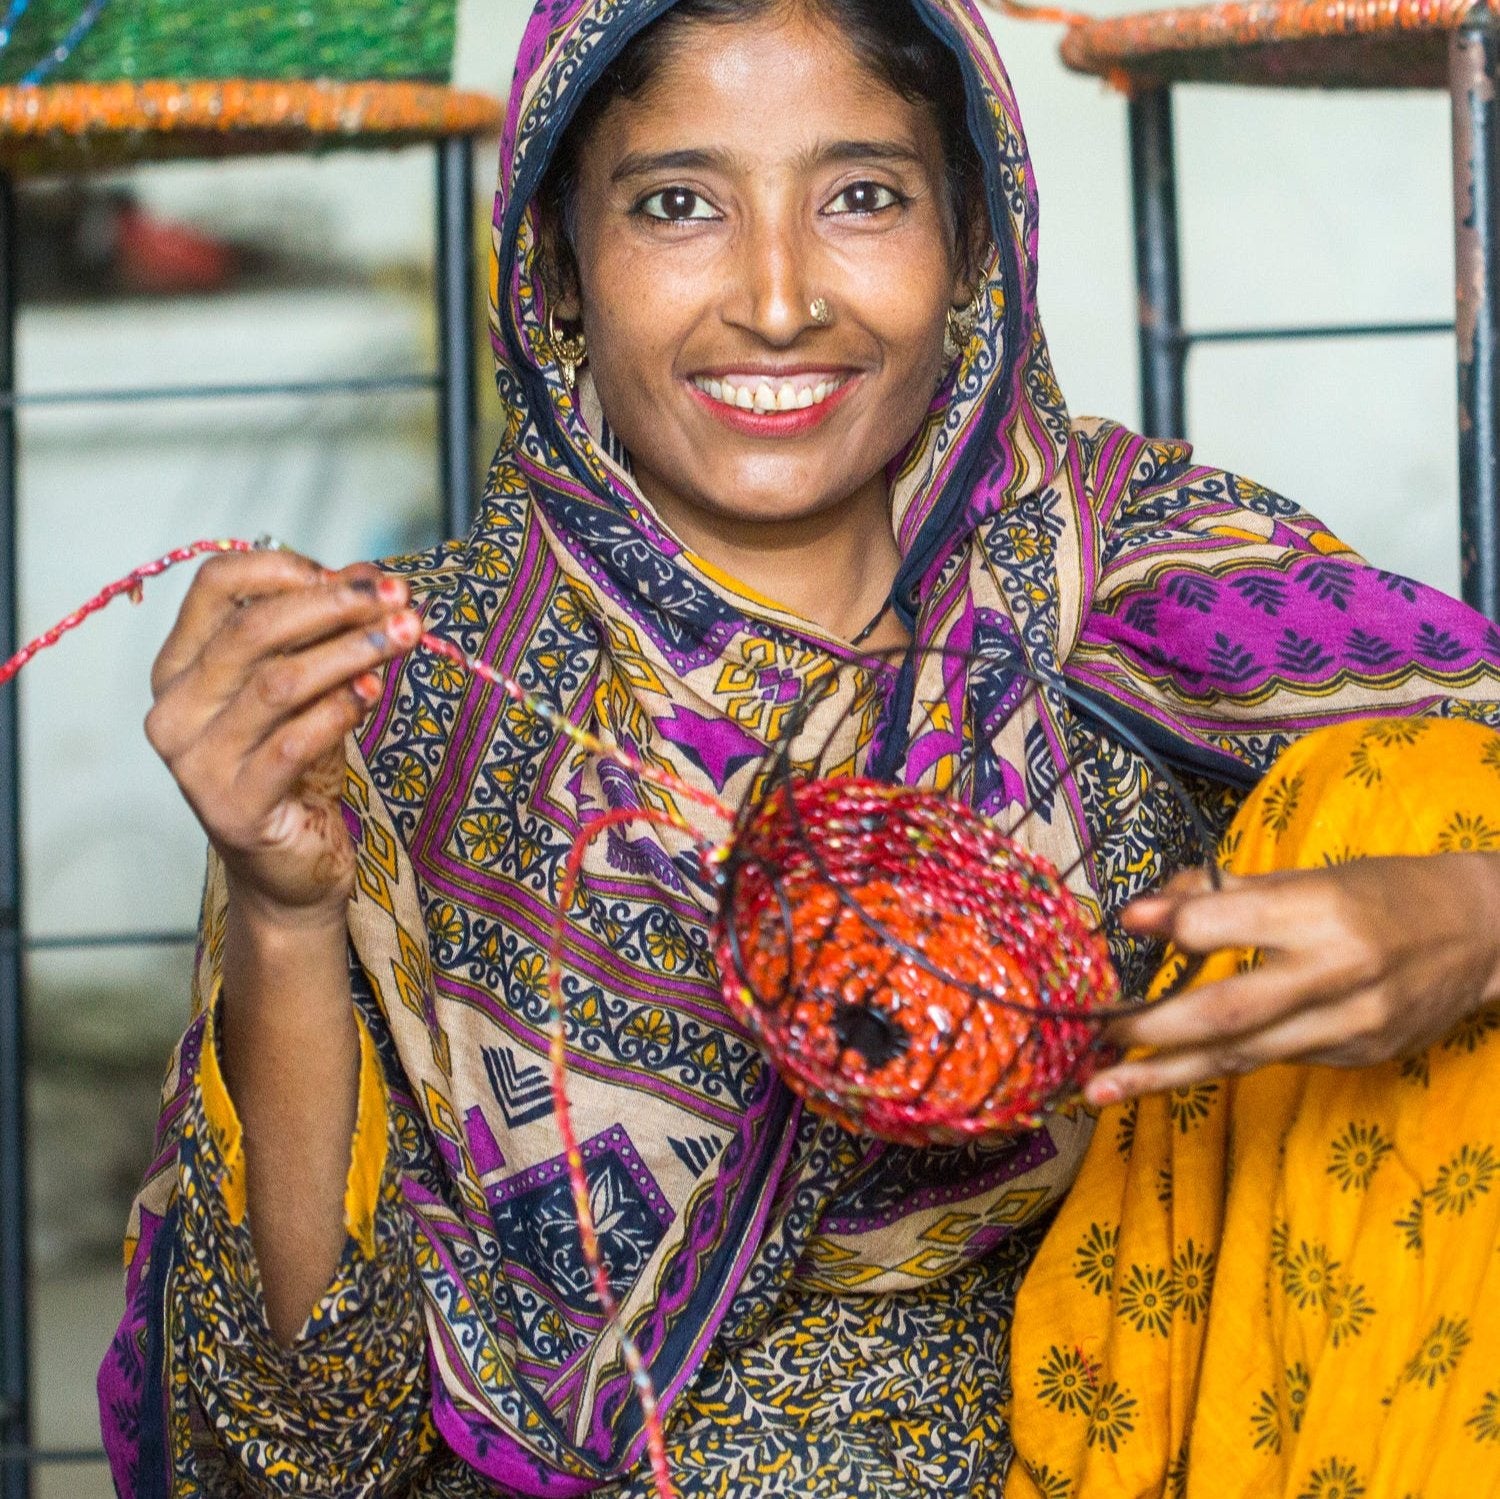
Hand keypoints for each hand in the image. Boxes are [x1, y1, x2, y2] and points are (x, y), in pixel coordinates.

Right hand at [145, 549, 418, 928]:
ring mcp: (197, 763)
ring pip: (279, 682)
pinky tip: (375, 690)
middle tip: (400, 599)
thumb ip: (322, 633)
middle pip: (252, 629)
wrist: (288, 869)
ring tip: (406, 635)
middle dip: (336, 605)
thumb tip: (370, 575)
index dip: (287, 568)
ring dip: (353, 651)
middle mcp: (175, 711)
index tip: (356, 575)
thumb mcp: (307, 688)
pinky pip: (294, 743)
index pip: (215, 585)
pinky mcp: (234, 807)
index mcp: (180, 667)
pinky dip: (341, 709)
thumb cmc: (296, 771)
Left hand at [1085, 853, 1499, 1105]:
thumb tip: (1146, 911)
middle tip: (1096, 1037)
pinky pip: (1273, 1061)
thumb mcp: (1310, 875)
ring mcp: (1349, 1025)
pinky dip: (1216, 1066)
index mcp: (1321, 911)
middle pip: (1228, 1012)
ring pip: (1242, 1057)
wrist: (1484, 936)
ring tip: (1102, 1089)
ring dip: (1164, 1076)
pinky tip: (1168, 1074)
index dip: (1174, 925)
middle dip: (1153, 1030)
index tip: (1125, 923)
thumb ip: (1226, 892)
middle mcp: (1336, 974)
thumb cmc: (1383, 893)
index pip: (1231, 921)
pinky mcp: (1355, 1056)